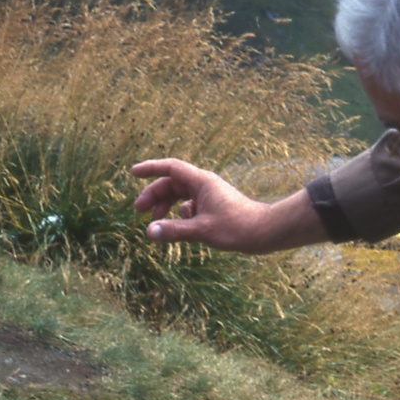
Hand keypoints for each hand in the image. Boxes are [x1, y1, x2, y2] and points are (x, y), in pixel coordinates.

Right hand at [131, 157, 323, 254]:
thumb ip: (174, 230)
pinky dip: (181, 214)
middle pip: (172, 183)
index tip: (133, 172)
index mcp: (201, 182)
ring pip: (181, 195)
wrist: (266, 232)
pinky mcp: (215, 208)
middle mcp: (205, 185)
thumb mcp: (203, 230)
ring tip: (155, 219)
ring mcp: (210, 196)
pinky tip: (182, 228)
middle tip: (139, 210)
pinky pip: (191, 206)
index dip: (150, 168)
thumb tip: (149, 231)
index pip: (170, 167)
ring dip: (166, 205)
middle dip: (154, 194)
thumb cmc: (238, 227)